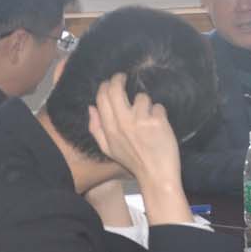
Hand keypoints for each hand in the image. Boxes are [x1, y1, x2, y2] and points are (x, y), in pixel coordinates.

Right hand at [86, 75, 187, 223]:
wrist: (156, 174)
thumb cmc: (132, 161)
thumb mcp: (108, 149)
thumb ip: (96, 128)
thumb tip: (90, 107)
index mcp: (109, 129)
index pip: (102, 97)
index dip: (106, 85)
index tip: (111, 81)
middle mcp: (122, 122)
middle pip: (116, 89)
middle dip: (119, 79)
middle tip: (123, 77)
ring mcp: (140, 120)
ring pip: (142, 97)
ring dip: (146, 104)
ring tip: (148, 118)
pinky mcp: (157, 121)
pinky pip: (158, 107)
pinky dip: (159, 114)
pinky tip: (159, 126)